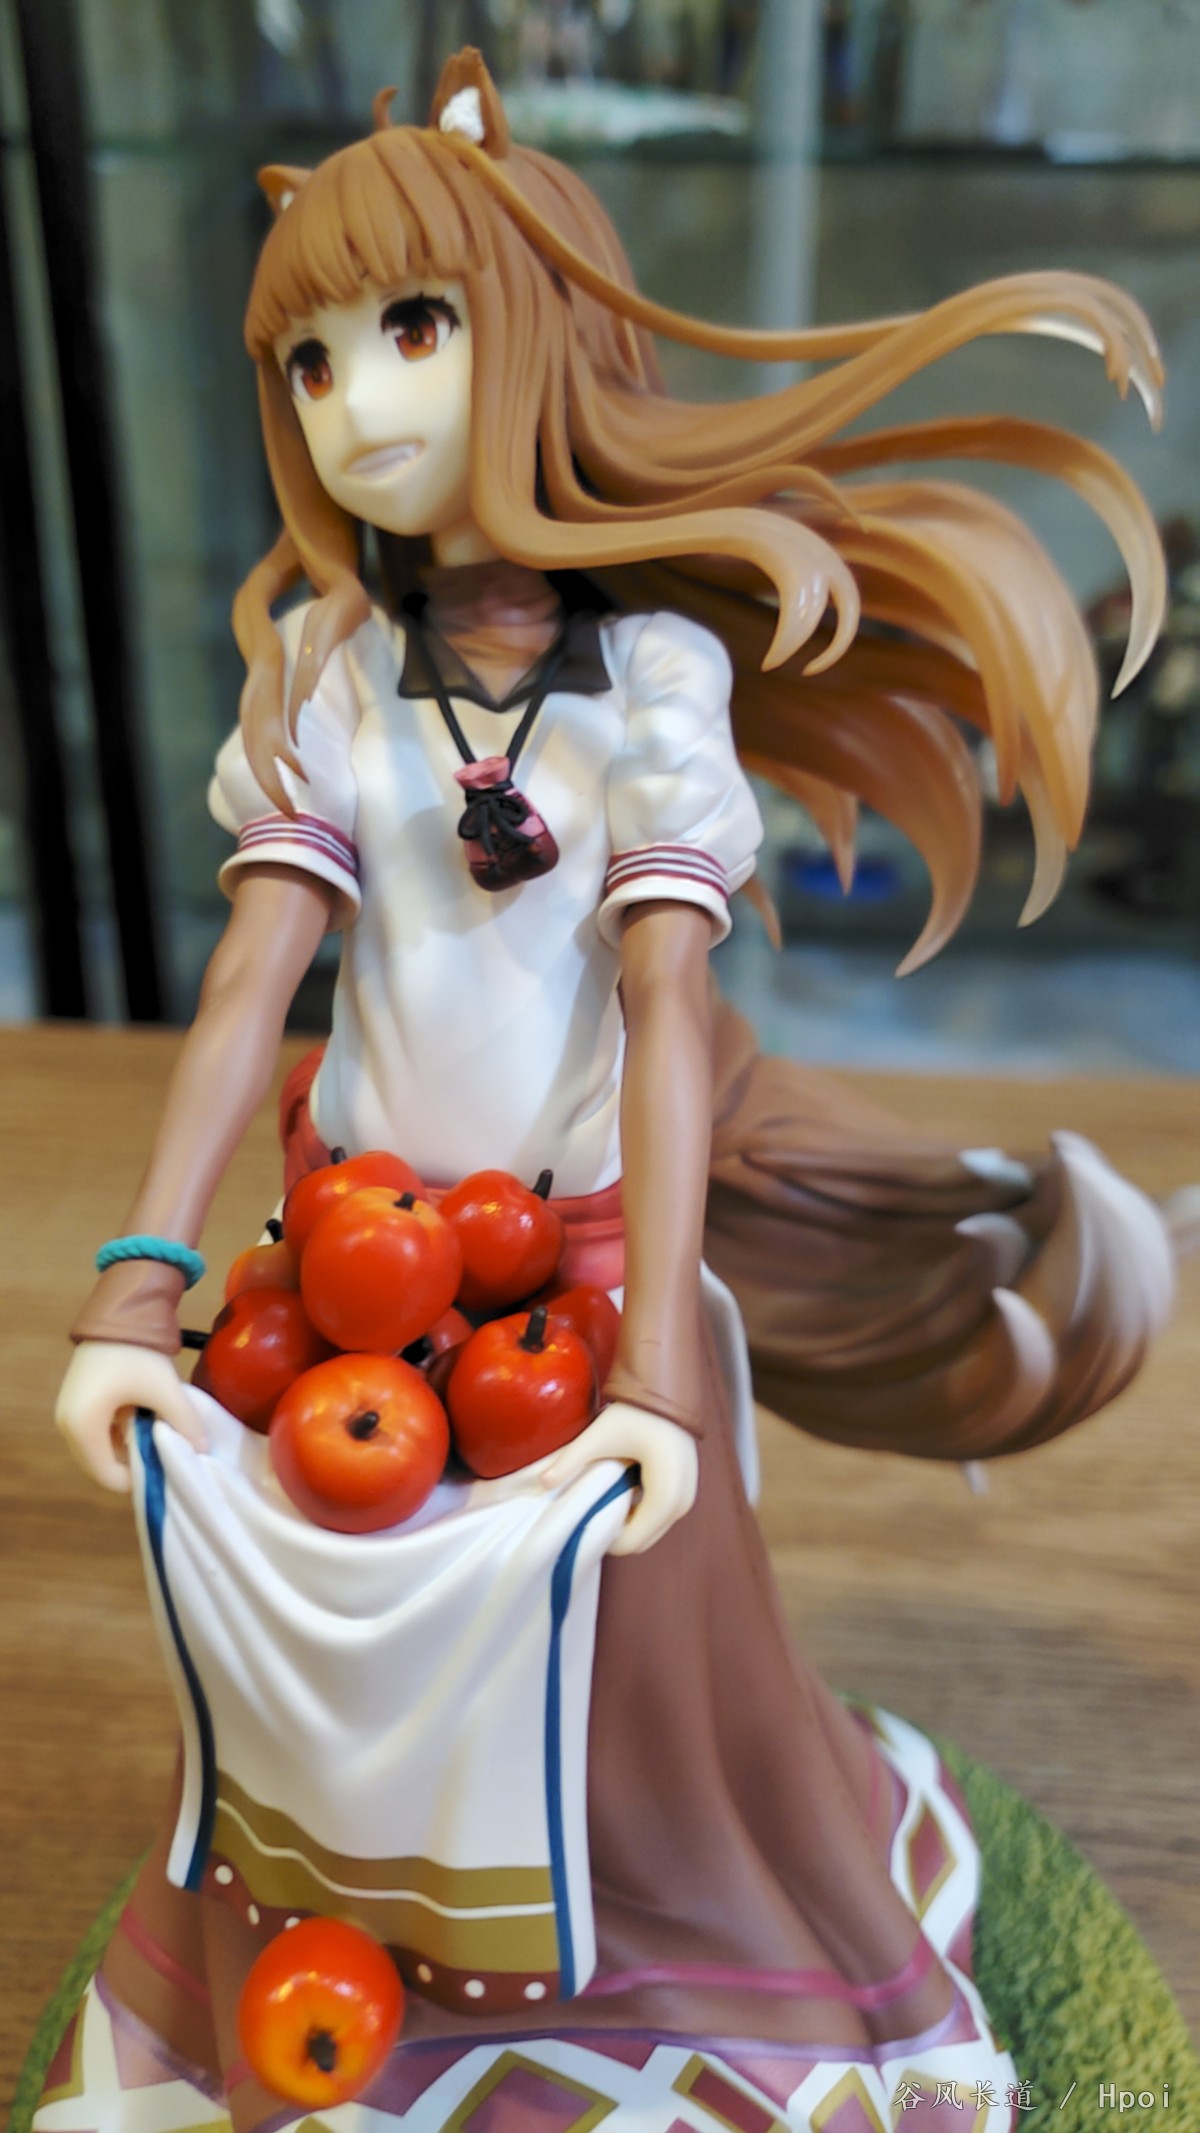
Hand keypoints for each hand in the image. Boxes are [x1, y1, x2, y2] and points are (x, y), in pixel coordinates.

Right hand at [55, 1341, 208, 1494]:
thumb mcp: (165, 1390)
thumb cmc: (137, 1354)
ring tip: (155, 1432)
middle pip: (101, 1465)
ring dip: (125, 1446)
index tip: (165, 1466)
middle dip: (133, 1463)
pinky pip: (95, 1430)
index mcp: (83, 1428)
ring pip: (98, 1447)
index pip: (109, 1477)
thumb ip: (184, 1423)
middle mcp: (67, 1425)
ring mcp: (67, 1412)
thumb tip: (203, 1449)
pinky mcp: (74, 1400)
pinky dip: (116, 1431)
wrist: (118, 1311)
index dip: (139, 1478)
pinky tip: (142, 1417)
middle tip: (162, 1452)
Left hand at [540, 1399, 697, 1554]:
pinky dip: (641, 1513)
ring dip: (628, 1522)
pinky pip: (660, 1516)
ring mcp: (687, 1498)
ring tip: (606, 1497)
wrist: (669, 1391)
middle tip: (592, 1508)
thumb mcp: (600, 1436)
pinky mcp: (687, 1491)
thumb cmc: (637, 1412)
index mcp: (665, 1496)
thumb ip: (571, 1460)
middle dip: (616, 1532)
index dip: (605, 1538)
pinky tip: (624, 1489)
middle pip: (643, 1541)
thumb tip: (543, 1482)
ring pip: (652, 1530)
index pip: (632, 1542)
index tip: (585, 1518)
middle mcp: (682, 1504)